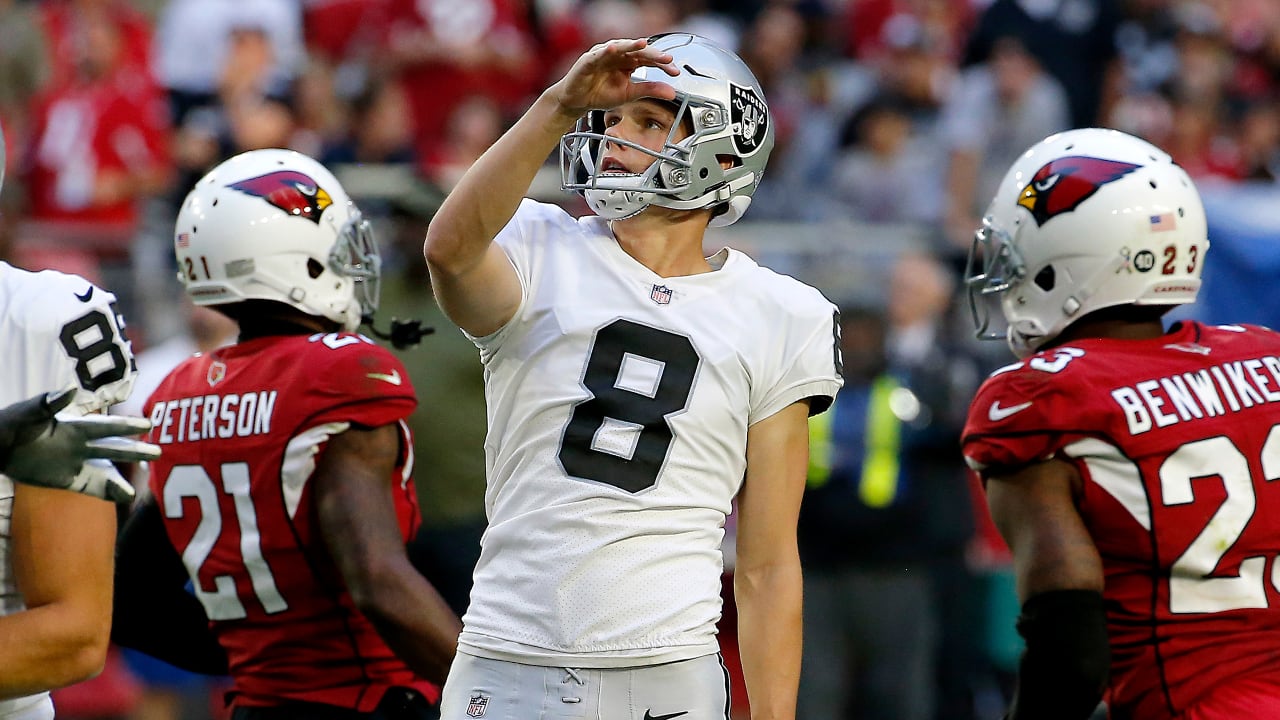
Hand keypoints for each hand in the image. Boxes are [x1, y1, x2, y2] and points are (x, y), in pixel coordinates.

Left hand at [0, 387, 159, 502]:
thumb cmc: (12, 423)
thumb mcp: (28, 411)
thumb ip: (48, 402)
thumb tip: (69, 390)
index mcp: (74, 427)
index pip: (105, 427)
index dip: (126, 425)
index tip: (148, 424)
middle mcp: (81, 445)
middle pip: (112, 449)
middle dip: (134, 451)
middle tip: (158, 452)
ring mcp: (76, 463)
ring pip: (105, 471)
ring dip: (121, 478)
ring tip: (137, 488)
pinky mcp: (68, 479)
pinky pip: (91, 487)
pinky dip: (108, 492)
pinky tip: (124, 497)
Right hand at [550, 37, 679, 115]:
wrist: (577, 101)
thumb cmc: (600, 94)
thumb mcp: (629, 94)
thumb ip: (649, 90)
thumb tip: (672, 92)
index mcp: (629, 62)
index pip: (649, 59)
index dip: (662, 64)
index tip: (675, 71)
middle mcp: (618, 55)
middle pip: (638, 51)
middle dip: (653, 54)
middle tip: (667, 59)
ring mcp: (604, 54)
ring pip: (620, 47)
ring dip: (631, 45)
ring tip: (643, 44)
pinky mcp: (589, 59)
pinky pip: (598, 54)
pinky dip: (605, 51)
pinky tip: (613, 49)